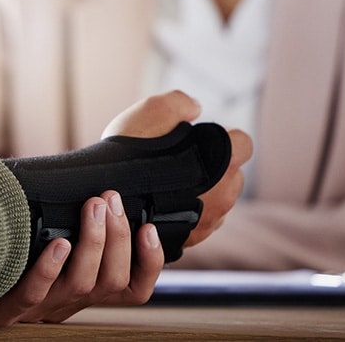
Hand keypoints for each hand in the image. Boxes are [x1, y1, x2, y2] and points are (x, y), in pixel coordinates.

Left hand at [0, 192, 163, 324]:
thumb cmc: (14, 245)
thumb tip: (108, 181)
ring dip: (92, 243)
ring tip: (93, 207)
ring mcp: (39, 309)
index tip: (148, 227)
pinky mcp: (7, 310)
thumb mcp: (53, 235)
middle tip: (110, 200)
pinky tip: (58, 243)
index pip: (134, 288)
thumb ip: (80, 217)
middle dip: (117, 238)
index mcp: (86, 288)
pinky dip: (49, 268)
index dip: (150, 263)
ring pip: (80, 286)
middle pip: (111, 282)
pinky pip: (34, 294)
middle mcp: (69, 302)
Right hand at [101, 90, 253, 247]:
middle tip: (178, 160)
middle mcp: (224, 196)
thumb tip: (195, 108)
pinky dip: (185, 212)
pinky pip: (198, 222)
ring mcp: (209, 222)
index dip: (223, 136)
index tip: (198, 137)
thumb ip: (181, 102)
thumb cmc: (127, 156)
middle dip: (213, 167)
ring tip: (166, 184)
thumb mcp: (153, 110)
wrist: (101, 199)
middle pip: (231, 174)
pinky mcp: (191, 240)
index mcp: (223, 163)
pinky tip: (161, 203)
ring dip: (202, 192)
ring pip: (217, 201)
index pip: (243, 143)